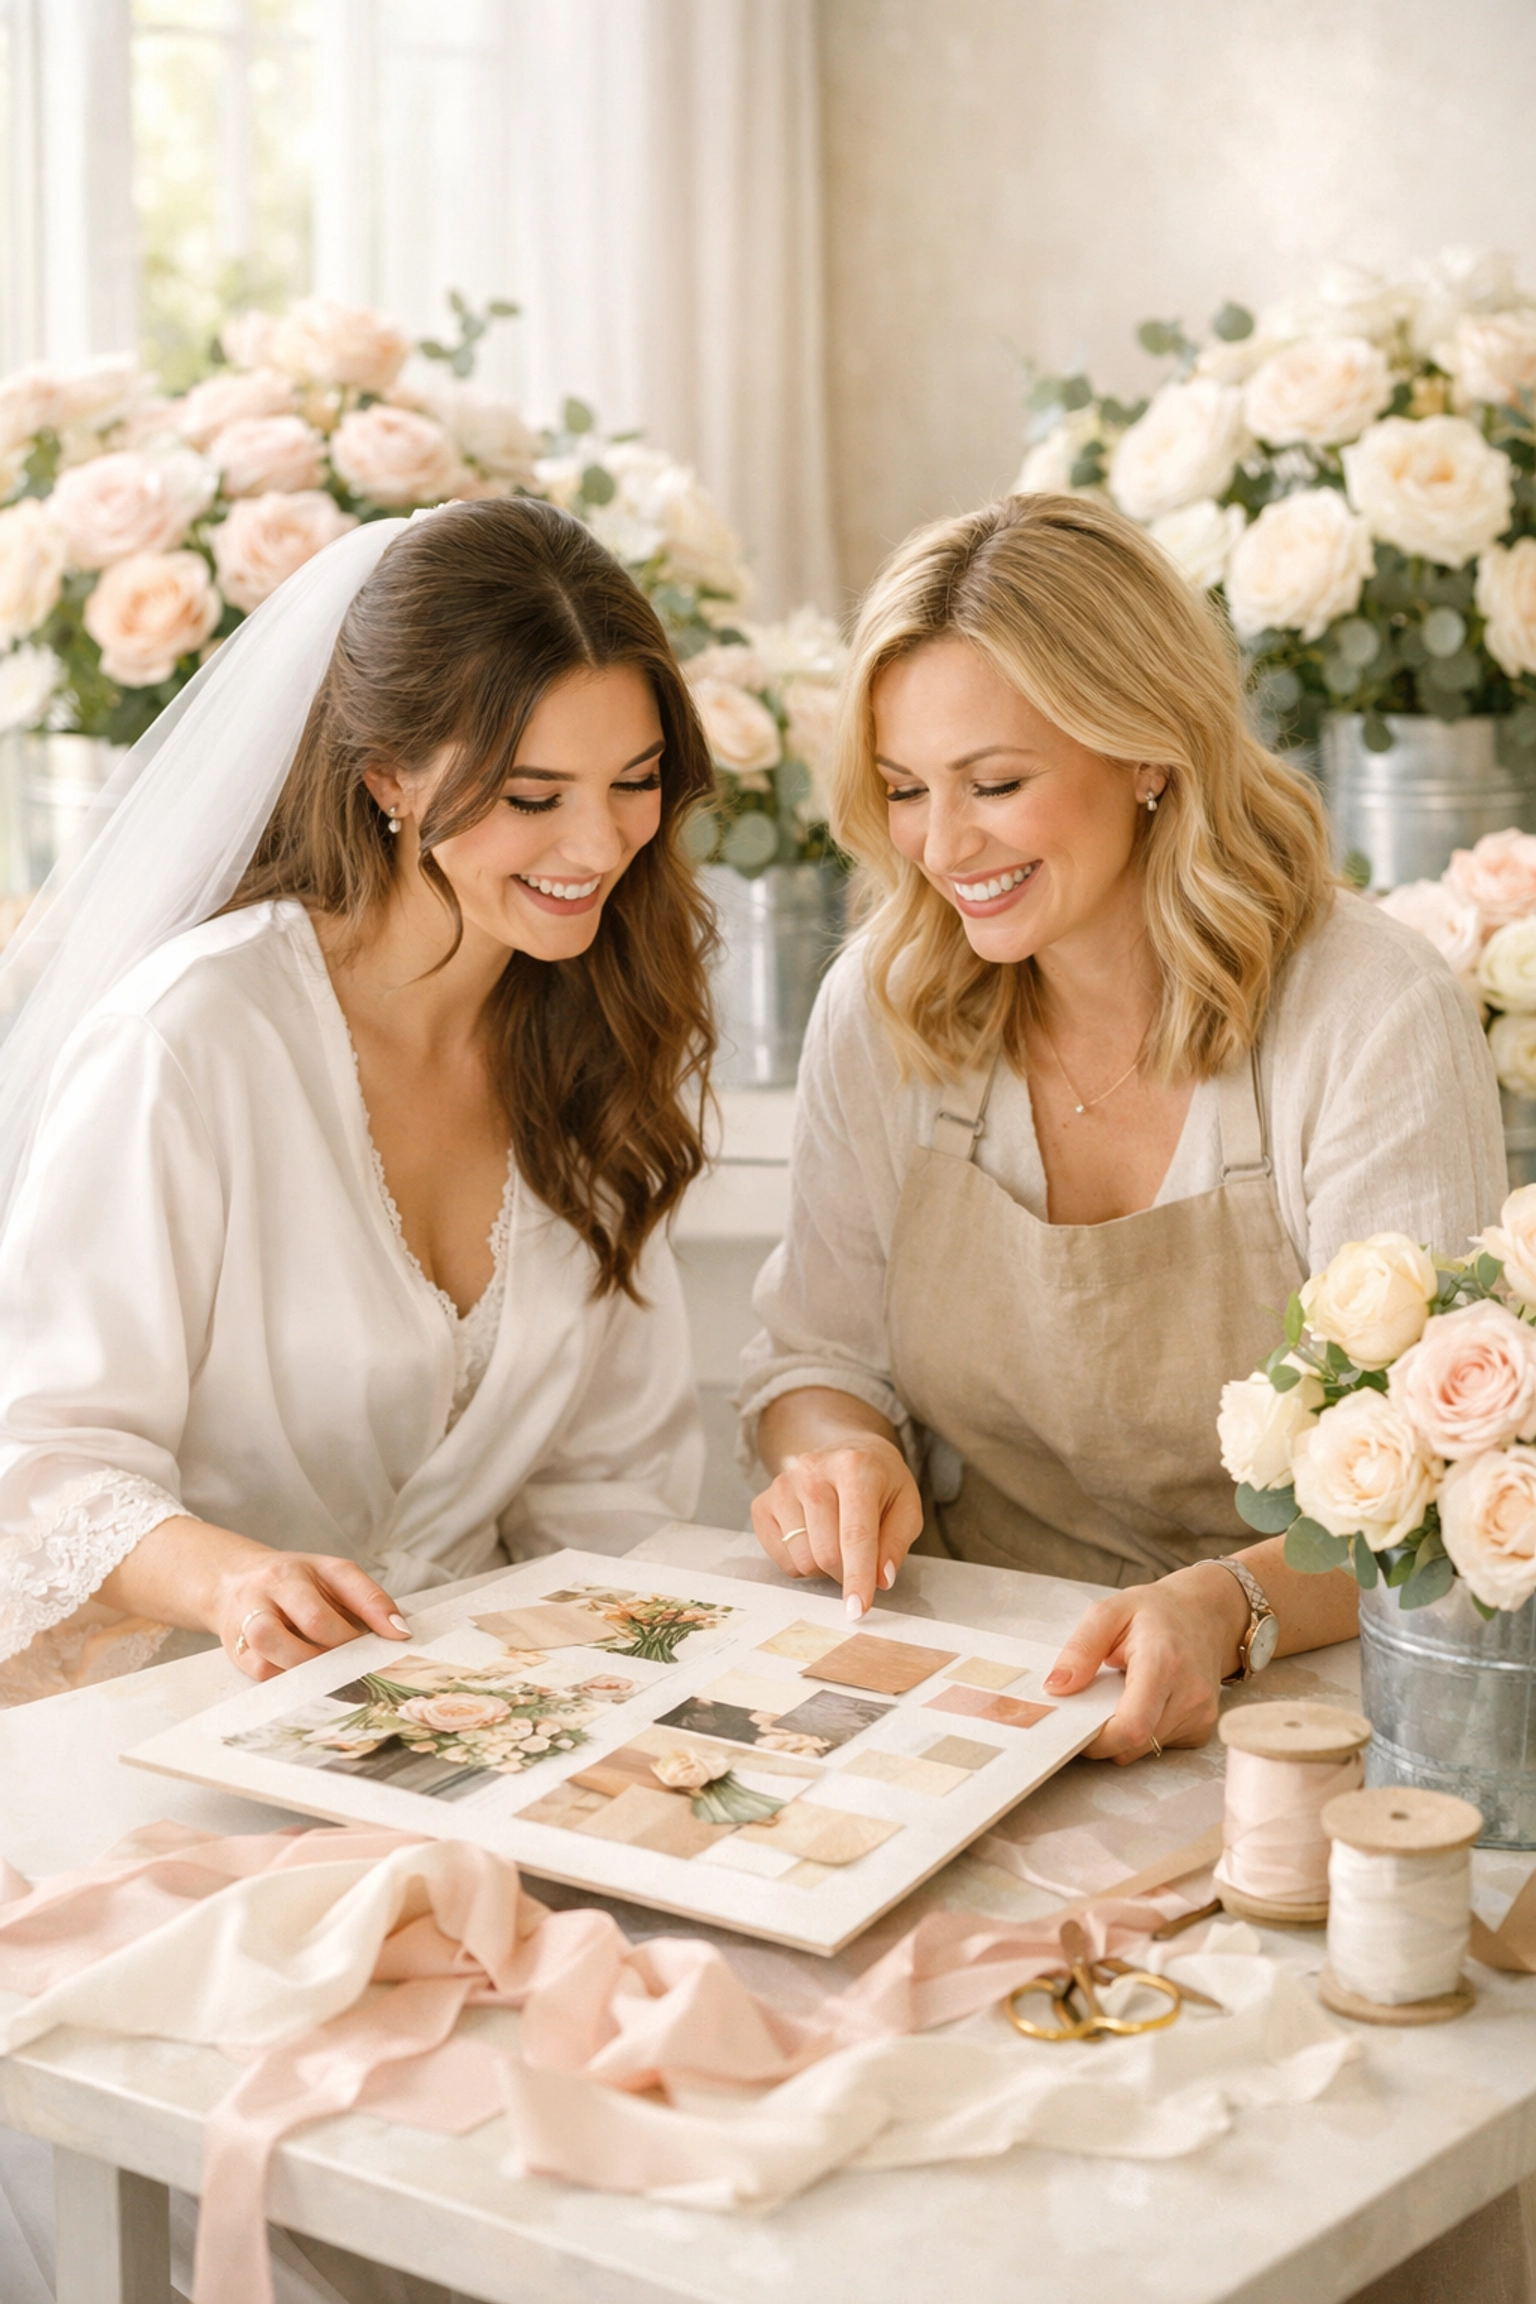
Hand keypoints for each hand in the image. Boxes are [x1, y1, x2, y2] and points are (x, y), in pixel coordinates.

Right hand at [216, 1549, 410, 1681]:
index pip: (349, 1581)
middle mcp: (277, 1584)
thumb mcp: (332, 1579)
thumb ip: (367, 1601)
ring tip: (330, 1673)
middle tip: (360, 1664)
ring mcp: (250, 1612)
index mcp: (310, 1566)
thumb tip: (400, 1633)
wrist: (232, 1582)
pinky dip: (286, 1677)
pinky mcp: (234, 1645)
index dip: (377, 1612)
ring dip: (310, 1664)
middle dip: (342, 1647)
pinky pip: (261, 1668)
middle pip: (314, 1618)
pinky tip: (303, 1678)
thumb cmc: (295, 1585)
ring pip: (274, 1641)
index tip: (400, 1637)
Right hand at [751, 1436, 923, 1617]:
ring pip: (801, 1559)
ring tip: (835, 1543)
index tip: (858, 1610)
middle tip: (858, 1561)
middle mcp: (813, 1470)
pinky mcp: (762, 1502)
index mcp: (855, 1468)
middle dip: (845, 1573)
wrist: (848, 1450)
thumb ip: (896, 1542)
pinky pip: (780, 1559)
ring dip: (823, 1568)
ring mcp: (783, 1485)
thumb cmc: (881, 1484)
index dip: (858, 1577)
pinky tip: (813, 1540)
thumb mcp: (906, 1506)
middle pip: (825, 1553)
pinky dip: (801, 1563)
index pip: (855, 1534)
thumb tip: (881, 1579)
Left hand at [1042, 1560, 1250, 1762]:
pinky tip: (1144, 1702)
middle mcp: (1190, 1694)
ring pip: (1145, 1749)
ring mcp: (1201, 1714)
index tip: (1074, 1728)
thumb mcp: (1108, 1613)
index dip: (1098, 1740)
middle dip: (1104, 1735)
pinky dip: (1143, 1732)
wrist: (1204, 1614)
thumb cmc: (1156, 1612)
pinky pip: (1160, 1746)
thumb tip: (1055, 1688)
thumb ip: (1080, 1650)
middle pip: (1135, 1744)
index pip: (1132, 1726)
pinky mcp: (1202, 1728)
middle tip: (1091, 1705)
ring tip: (1121, 1694)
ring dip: (1123, 1733)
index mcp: (1163, 1662)